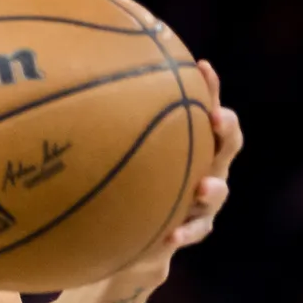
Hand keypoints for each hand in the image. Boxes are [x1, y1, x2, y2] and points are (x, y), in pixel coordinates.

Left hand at [116, 60, 243, 285]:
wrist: (136, 227)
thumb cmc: (129, 174)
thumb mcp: (122, 147)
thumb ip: (112, 120)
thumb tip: (77, 79)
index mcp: (191, 139)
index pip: (204, 106)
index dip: (208, 87)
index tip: (200, 67)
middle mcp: (205, 165)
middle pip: (226, 145)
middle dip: (225, 129)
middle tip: (216, 117)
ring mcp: (203, 198)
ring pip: (218, 191)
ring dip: (214, 189)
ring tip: (203, 187)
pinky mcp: (193, 227)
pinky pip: (195, 231)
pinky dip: (185, 232)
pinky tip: (171, 236)